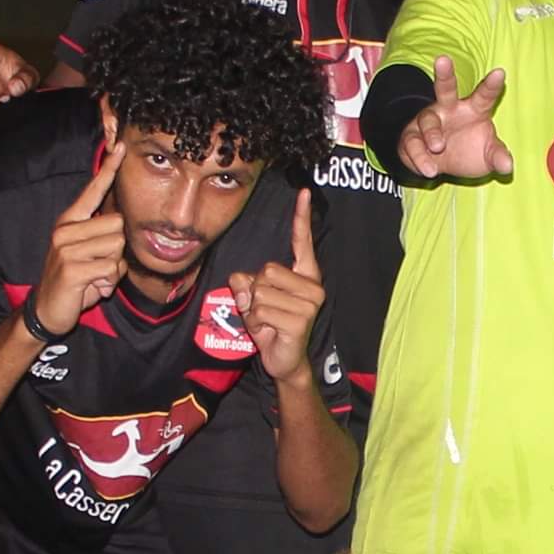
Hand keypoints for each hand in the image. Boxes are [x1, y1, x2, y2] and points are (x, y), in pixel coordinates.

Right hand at [32, 127, 127, 335]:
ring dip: (114, 268)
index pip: (93, 190)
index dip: (109, 169)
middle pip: (118, 224)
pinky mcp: (71, 268)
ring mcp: (66, 247)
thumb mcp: (88, 254)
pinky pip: (110, 268)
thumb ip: (103, 237)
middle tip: (99, 265)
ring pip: (116, 246)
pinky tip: (93, 288)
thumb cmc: (74, 280)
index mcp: (70, 221)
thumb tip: (122, 226)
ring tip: (95, 277)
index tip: (120, 146)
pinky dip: (108, 282)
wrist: (47, 310)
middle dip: (118, 249)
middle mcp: (65, 229)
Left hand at [233, 191, 326, 384]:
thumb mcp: (252, 300)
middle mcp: (312, 286)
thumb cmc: (271, 325)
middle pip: (266, 270)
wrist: (284, 360)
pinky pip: (261, 310)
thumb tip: (241, 280)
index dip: (301, 217)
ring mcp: (309, 304)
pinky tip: (268, 332)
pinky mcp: (301, 320)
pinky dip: (255, 323)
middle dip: (254, 292)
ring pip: (260, 292)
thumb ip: (245, 283)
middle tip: (264, 311)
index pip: (302, 242)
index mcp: (304, 275)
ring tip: (266, 322)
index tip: (303, 192)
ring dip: (253, 310)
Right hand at [399, 55, 511, 181]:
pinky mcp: (412, 138)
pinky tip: (429, 170)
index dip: (491, 85)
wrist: (438, 166)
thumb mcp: (487, 156)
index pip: (484, 96)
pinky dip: (420, 157)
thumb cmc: (467, 151)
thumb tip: (507, 165)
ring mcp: (429, 122)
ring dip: (432, 133)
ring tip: (438, 147)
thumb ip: (497, 157)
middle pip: (445, 88)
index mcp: (473, 110)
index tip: (500, 73)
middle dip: (444, 74)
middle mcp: (449, 110)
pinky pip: (413, 143)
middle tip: (442, 60)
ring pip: (427, 120)